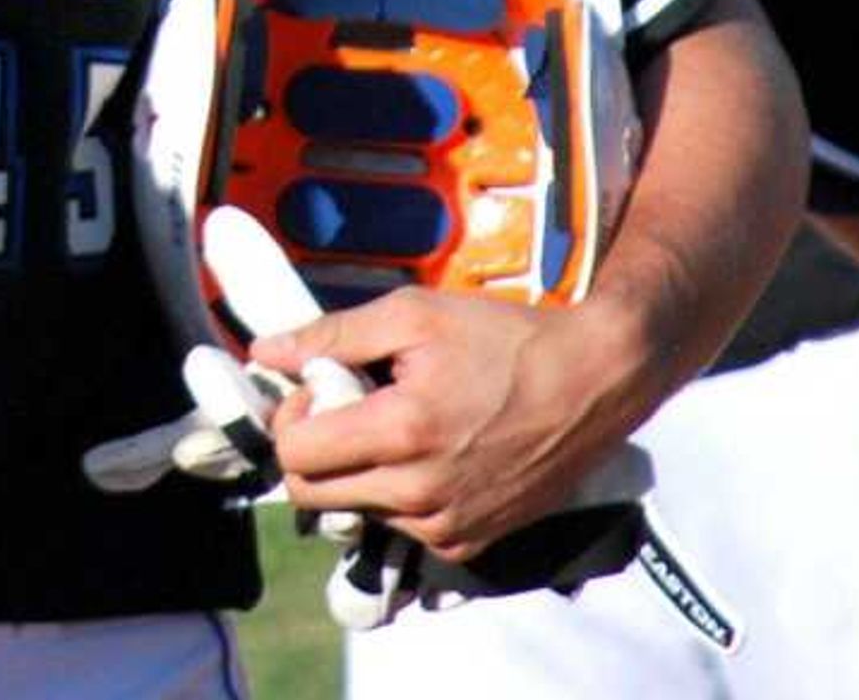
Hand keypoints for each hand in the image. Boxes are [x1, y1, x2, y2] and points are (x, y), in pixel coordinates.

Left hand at [256, 287, 639, 563]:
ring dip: (359, 473)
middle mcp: (421, 493)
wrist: (595, 381)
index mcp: (402, 432)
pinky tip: (433, 454)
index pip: (295, 456)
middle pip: (314, 495)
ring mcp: (447, 526)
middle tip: (349, 408)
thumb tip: (264, 350)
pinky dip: (400, 496)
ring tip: (402, 426)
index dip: (293, 417)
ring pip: (357, 512)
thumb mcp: (414, 314)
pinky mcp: (471, 543)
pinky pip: (403, 529)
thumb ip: (331, 335)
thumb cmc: (505, 338)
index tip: (319, 388)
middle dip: (314, 450)